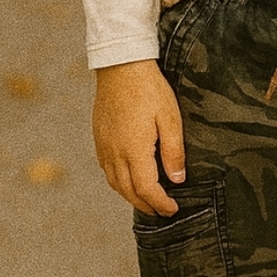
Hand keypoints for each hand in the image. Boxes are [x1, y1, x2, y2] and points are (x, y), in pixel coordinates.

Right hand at [92, 60, 184, 214]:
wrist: (121, 64)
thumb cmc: (149, 89)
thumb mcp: (170, 119)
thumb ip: (174, 152)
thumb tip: (177, 179)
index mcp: (134, 150)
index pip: (147, 189)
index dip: (160, 203)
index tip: (173, 209)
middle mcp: (115, 152)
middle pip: (128, 192)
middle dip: (146, 206)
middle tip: (162, 212)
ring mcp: (104, 146)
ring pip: (115, 183)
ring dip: (131, 197)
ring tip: (147, 201)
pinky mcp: (99, 138)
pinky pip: (107, 170)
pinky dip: (119, 182)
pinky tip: (129, 180)